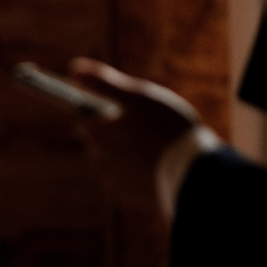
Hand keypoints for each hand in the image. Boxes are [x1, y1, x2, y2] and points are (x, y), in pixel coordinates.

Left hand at [67, 59, 200, 208]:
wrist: (192, 171)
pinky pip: (127, 182)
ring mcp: (114, 180)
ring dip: (125, 157)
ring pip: (112, 164)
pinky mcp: (129, 197)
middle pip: (98, 144)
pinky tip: (157, 167)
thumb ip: (103, 82)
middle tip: (144, 130)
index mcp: (97, 133)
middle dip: (114, 137)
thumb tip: (73, 68)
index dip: (102, 115)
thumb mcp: (137, 95)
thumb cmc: (166, 127)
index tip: (122, 113)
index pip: (84, 121)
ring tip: (153, 148)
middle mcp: (99, 159)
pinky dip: (138, 175)